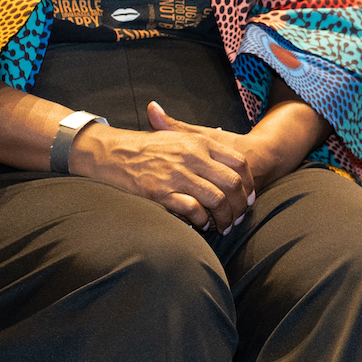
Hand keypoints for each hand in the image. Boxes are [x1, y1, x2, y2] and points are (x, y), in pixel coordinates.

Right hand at [67, 103, 255, 230]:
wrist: (112, 152)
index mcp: (200, 142)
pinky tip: (201, 225)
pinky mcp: (161, 192)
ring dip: (224, 217)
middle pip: (232, 184)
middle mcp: (193, 157)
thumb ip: (202, 140)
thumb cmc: (147, 146)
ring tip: (223, 226)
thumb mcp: (177, 134)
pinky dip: (201, 220)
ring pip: (217, 199)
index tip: (249, 197)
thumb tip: (226, 139)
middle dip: (240, 205)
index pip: (239, 163)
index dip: (249, 183)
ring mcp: (177, 175)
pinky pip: (193, 210)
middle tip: (238, 218)